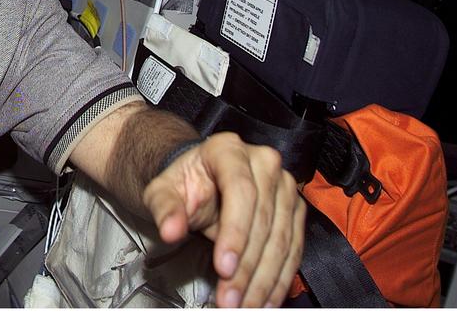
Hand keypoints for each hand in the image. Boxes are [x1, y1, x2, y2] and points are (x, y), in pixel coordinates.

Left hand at [141, 132, 304, 307]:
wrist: (199, 179)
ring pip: (281, 239)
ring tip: (246, 305)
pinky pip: (293, 247)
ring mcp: (283, 186)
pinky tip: (266, 298)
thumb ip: (164, 208)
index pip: (241, 192)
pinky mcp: (293, 209)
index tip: (224, 268)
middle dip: (247, 267)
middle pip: (263, 220)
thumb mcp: (162, 191)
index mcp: (228, 150)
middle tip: (231, 298)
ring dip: (265, 279)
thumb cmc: (183, 183)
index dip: (235, 234)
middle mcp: (263, 162)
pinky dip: (280, 277)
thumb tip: (170, 230)